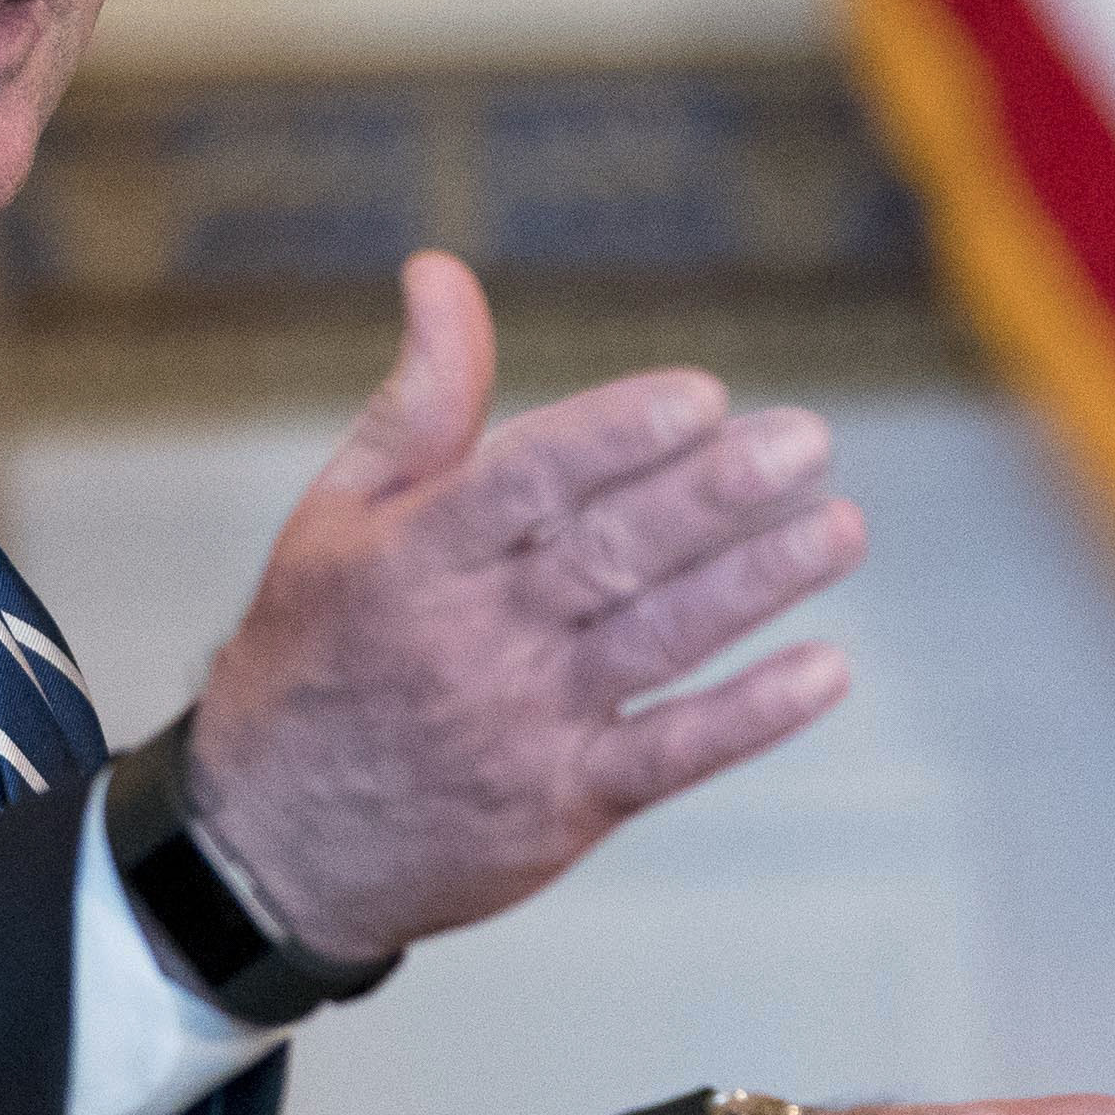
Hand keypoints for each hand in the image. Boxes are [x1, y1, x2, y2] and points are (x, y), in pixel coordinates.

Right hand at [186, 253, 866, 958]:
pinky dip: (747, 716)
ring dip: (754, 587)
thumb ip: (418, 401)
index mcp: (418, 553)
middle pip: (609, 553)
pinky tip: (824, 670)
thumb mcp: (337, 517)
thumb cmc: (318, 650)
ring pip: (654, 643)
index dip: (615, 437)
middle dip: (713, 497)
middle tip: (807, 443)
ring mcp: (527, 722)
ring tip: (841, 530)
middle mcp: (477, 634)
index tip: (703, 395)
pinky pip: (669, 755)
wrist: (273, 843)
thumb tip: (442, 270)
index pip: (527, 481)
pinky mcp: (567, 802)